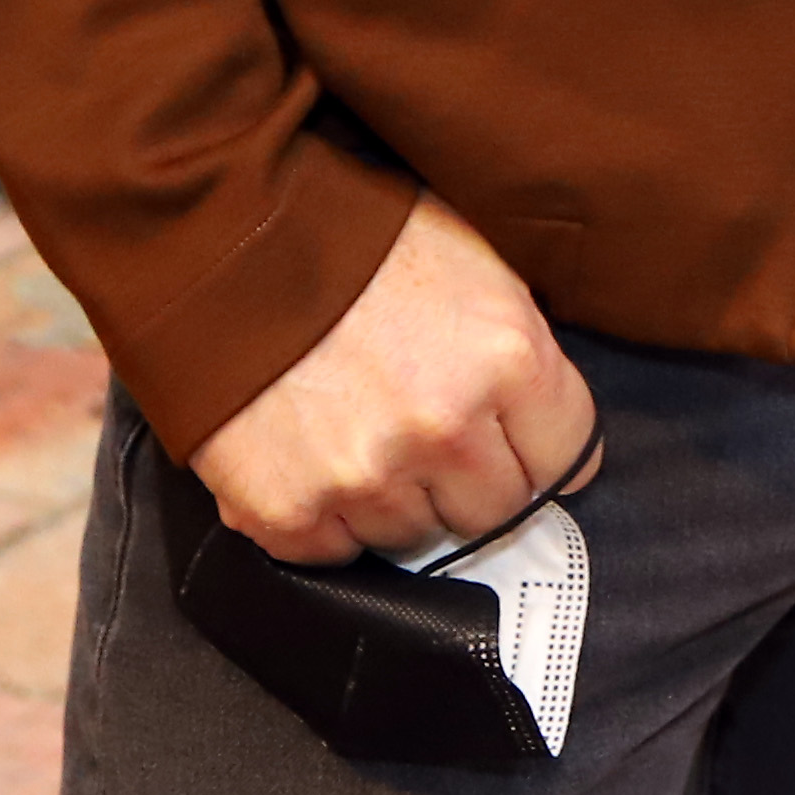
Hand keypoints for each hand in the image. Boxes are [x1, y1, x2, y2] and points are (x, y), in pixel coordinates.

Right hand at [184, 192, 596, 565]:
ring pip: (417, 536)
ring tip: (363, 429)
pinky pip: (337, 555)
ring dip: (399, 498)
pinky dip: (329, 518)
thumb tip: (555, 440)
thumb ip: (526, 356)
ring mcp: (364, 477)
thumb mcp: (476, 267)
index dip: (538, 443)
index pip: (566, 457)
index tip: (515, 436)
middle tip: (428, 429)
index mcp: (506, 358)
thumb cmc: (359, 241)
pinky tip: (315, 456)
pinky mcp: (287, 512)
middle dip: (471, 476)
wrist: (228, 239)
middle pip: (495, 510)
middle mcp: (444, 429)